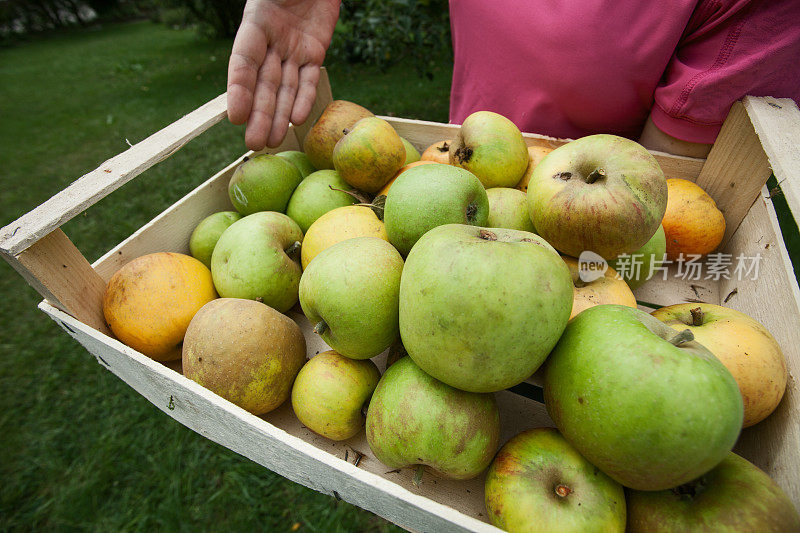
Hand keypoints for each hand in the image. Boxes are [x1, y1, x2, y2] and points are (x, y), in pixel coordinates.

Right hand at [227, 0, 340, 149]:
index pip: (242, 63)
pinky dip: (304, 98)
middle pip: (263, 84)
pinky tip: (298, 118)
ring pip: (285, 87)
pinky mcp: (314, 51)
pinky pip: (309, 79)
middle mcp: (271, 41)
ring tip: (273, 141)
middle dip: (259, 114)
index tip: (234, 116)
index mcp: (255, 24)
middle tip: (254, 144)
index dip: (238, 90)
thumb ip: (262, 11)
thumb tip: (256, 32)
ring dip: (279, 115)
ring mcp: (293, 48)